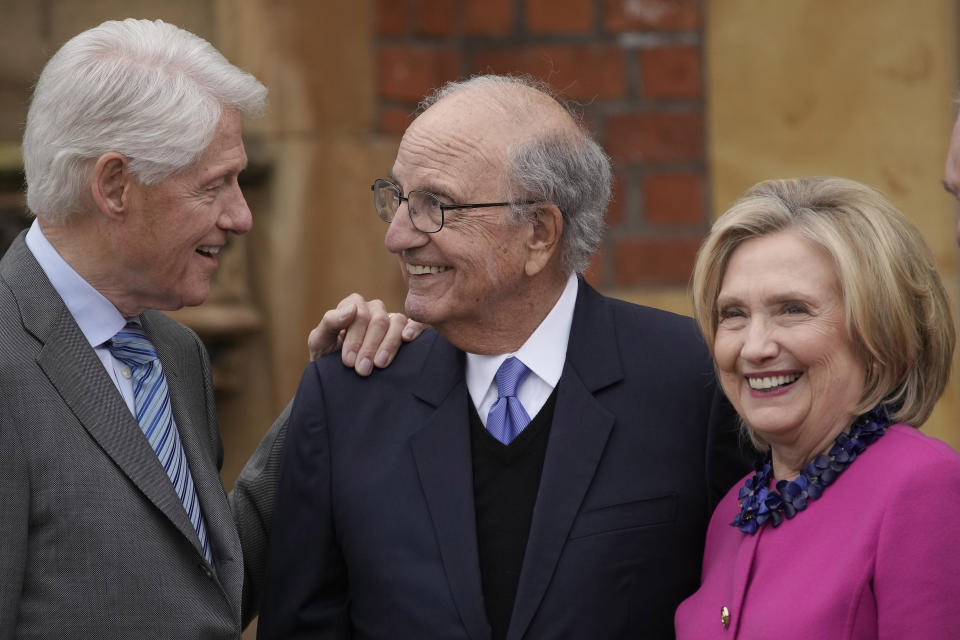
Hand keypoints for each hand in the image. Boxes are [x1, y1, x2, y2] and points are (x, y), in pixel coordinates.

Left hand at [307, 293, 425, 374]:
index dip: (355, 338)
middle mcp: (374, 309)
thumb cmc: (327, 357)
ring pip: (397, 322)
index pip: (359, 314)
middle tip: (362, 370)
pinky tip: (407, 339)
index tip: (348, 361)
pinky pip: (415, 324)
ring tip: (379, 365)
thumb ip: (330, 322)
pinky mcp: (405, 332)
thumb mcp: (319, 341)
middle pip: (378, 320)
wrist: (337, 377)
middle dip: (369, 346)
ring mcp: (391, 320)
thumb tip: (352, 309)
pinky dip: (414, 329)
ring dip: (388, 345)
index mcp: (353, 306)